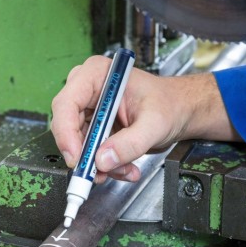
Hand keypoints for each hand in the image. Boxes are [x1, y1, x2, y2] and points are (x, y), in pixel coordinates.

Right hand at [51, 55, 239, 182]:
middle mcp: (88, 89)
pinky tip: (125, 168)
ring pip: (78, 143)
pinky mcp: (95, 127)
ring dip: (99, 163)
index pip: (67, 102)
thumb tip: (103, 160)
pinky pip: (90, 151)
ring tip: (125, 170)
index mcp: (98, 74)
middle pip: (67, 124)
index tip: (76, 157)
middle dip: (84, 153)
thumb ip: (130, 143)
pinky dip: (106, 164)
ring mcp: (90, 109)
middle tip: (97, 173)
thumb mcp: (154, 123)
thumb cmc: (169, 103)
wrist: (179, 111)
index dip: (66, 132)